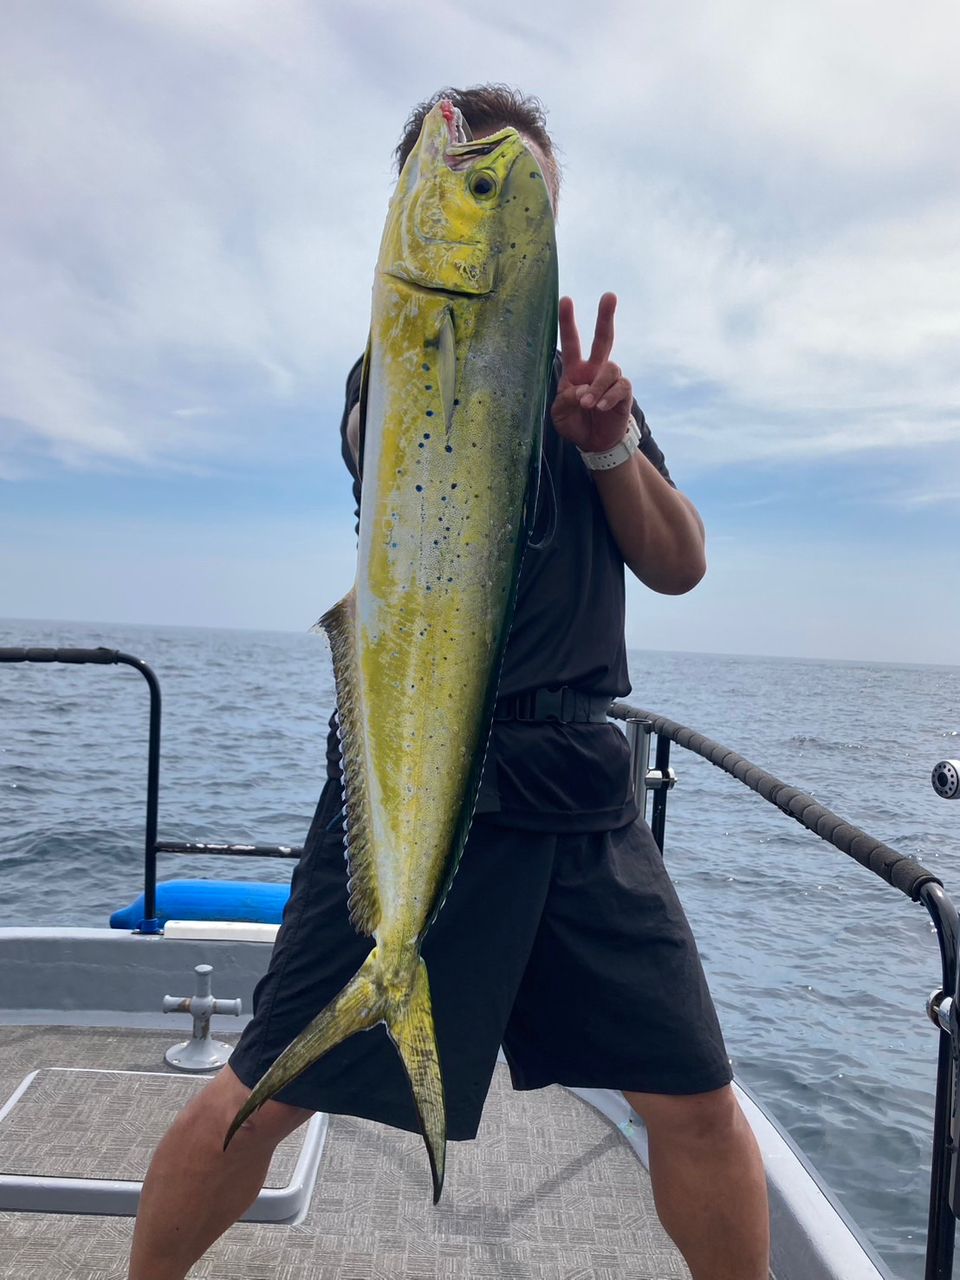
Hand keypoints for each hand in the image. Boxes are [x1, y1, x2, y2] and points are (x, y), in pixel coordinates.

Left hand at [551, 292, 633, 451]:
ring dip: (597, 386)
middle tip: (609, 296)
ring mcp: (611, 380)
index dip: (567, 321)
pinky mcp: (624, 393)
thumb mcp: (560, 415)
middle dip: (605, 317)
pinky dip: (609, 397)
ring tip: (588, 405)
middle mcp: (595, 370)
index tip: (566, 299)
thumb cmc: (575, 424)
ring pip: (610, 368)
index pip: (571, 342)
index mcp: (575, 371)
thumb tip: (581, 391)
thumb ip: (565, 401)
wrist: (595, 443)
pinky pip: (620, 387)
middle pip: (603, 338)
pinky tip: (600, 408)